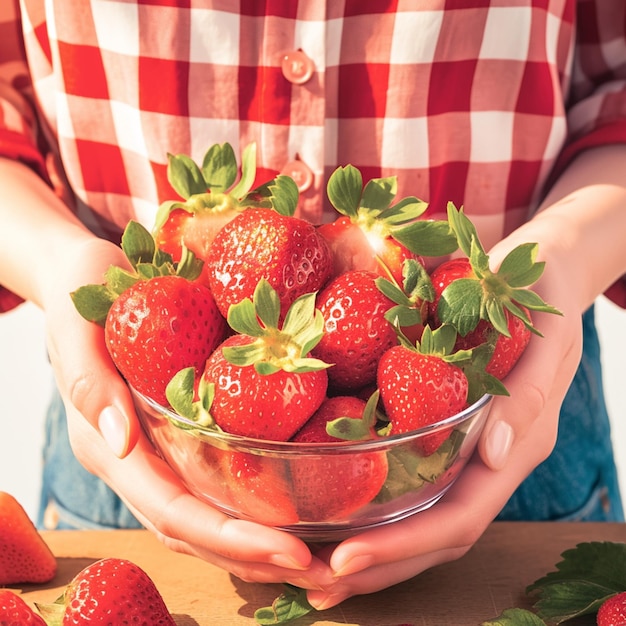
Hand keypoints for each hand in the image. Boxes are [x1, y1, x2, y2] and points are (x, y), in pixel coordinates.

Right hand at [41, 236, 334, 589]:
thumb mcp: (80, 325)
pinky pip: (215, 483)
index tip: (291, 552)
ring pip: (206, 518)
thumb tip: (121, 440)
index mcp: (108, 445)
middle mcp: (135, 461)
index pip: (173, 510)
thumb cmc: (84, 289)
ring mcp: (156, 452)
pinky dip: (253, 508)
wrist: (86, 272)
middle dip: (255, 557)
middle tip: (324, 571)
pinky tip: (295, 510)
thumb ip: (90, 382)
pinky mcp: (177, 435)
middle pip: (195, 531)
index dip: (229, 538)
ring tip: (318, 557)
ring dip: (258, 546)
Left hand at [305, 236, 583, 608]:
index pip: (459, 519)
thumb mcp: (542, 340)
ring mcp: (469, 448)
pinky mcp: (446, 427)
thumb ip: (525, 398)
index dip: (404, 547)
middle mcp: (489, 460)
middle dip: (379, 566)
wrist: (543, 269)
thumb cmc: (539, 299)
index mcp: (515, 448)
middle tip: (316, 585)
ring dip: (372, 548)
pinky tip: (336, 508)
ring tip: (316, 569)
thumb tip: (496, 456)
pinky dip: (376, 504)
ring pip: (421, 516)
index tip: (346, 561)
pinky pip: (413, 478)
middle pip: (434, 534)